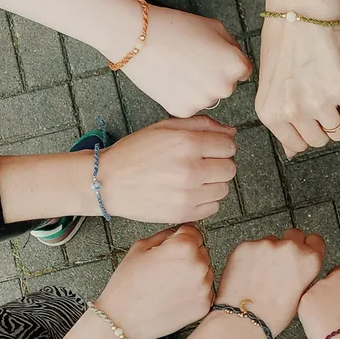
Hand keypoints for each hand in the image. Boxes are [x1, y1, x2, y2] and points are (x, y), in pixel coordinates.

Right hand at [96, 117, 236, 222]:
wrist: (107, 181)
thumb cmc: (135, 152)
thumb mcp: (165, 128)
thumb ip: (202, 125)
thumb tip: (231, 132)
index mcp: (187, 143)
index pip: (229, 145)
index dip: (221, 146)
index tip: (210, 148)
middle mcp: (190, 169)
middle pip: (230, 168)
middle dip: (220, 164)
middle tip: (202, 163)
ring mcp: (187, 194)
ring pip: (224, 189)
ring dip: (214, 183)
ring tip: (194, 178)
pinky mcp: (182, 213)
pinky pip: (213, 207)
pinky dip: (206, 201)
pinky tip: (189, 192)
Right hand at [96, 225, 212, 338]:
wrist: (123, 320)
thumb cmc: (127, 285)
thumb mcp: (141, 247)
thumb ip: (166, 234)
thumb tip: (181, 230)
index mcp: (184, 247)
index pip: (194, 231)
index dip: (180, 237)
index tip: (171, 246)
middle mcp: (199, 265)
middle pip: (201, 250)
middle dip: (187, 255)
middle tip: (166, 267)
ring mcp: (204, 287)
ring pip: (205, 270)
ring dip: (192, 273)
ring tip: (168, 283)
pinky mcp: (204, 305)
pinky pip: (204, 290)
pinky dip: (193, 291)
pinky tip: (174, 295)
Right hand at [119, 7, 252, 116]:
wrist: (138, 38)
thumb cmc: (176, 28)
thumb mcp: (214, 27)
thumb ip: (232, 47)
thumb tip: (238, 62)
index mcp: (236, 66)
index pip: (243, 71)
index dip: (226, 61)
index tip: (210, 55)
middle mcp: (225, 88)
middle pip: (226, 86)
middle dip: (214, 76)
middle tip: (192, 61)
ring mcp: (204, 102)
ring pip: (207, 97)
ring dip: (199, 88)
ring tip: (179, 70)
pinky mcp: (184, 111)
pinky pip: (189, 105)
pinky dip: (182, 96)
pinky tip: (170, 80)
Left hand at [215, 229, 324, 336]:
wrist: (244, 319)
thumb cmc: (272, 315)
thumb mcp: (301, 295)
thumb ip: (303, 272)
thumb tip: (298, 265)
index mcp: (308, 260)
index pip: (315, 240)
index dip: (309, 247)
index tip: (304, 251)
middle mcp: (290, 248)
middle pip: (294, 234)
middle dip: (289, 245)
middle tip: (280, 264)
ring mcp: (266, 244)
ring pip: (270, 240)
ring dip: (268, 252)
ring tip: (261, 275)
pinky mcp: (246, 246)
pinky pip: (252, 246)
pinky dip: (250, 256)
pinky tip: (248, 274)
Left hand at [257, 20, 339, 157]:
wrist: (300, 11)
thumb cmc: (282, 43)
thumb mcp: (270, 84)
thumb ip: (281, 119)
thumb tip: (292, 154)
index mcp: (270, 112)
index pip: (297, 146)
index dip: (307, 133)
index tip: (311, 120)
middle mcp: (292, 111)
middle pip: (319, 141)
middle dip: (324, 127)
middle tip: (325, 105)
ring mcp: (318, 102)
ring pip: (338, 129)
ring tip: (335, 95)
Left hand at [298, 258, 339, 338]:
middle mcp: (338, 275)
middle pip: (333, 276)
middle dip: (334, 287)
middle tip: (338, 308)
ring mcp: (320, 286)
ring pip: (318, 290)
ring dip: (321, 300)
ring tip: (331, 320)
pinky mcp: (305, 299)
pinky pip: (307, 302)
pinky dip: (311, 311)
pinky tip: (321, 323)